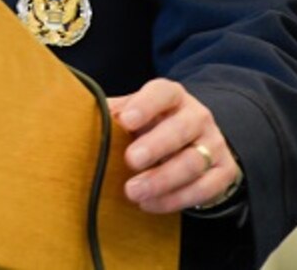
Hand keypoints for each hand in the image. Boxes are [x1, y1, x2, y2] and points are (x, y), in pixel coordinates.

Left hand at [109, 77, 239, 213]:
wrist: (198, 143)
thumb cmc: (155, 127)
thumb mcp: (135, 115)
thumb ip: (112, 114)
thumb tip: (73, 114)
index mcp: (172, 97)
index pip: (163, 93)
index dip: (146, 105)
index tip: (125, 120)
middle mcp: (197, 116)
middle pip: (181, 128)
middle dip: (156, 145)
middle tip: (131, 160)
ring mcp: (214, 143)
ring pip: (193, 161)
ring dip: (163, 179)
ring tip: (134, 192)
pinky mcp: (224, 171)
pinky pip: (205, 188)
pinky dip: (176, 199)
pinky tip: (150, 204)